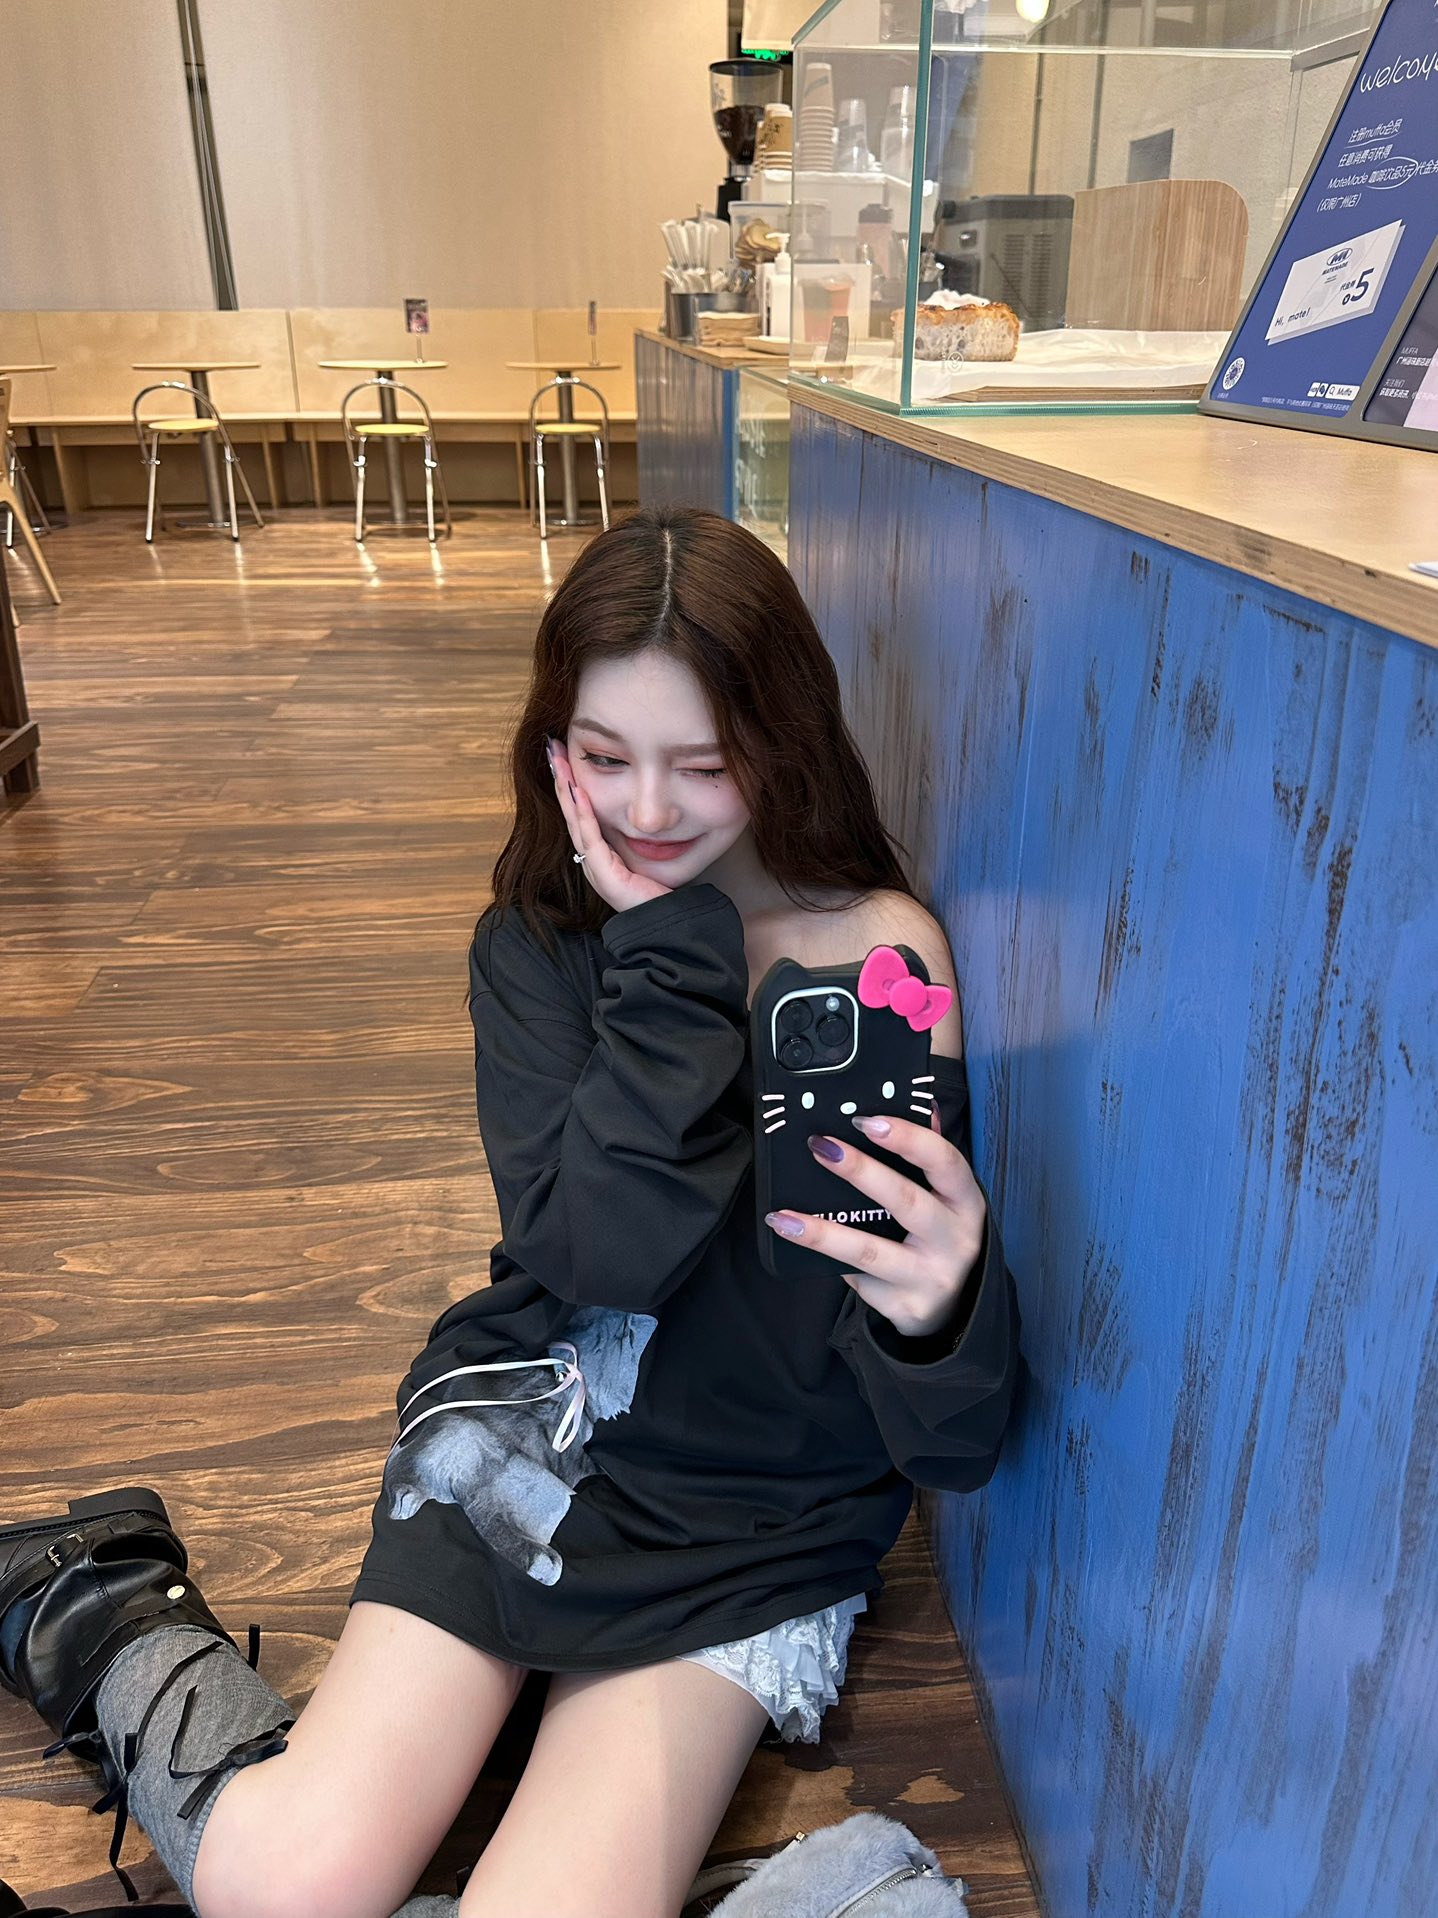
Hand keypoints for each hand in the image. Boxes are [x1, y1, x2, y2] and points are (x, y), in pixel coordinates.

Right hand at [547, 735, 673, 915]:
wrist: (667, 923)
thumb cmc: (660, 893)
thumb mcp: (645, 855)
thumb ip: (636, 836)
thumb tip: (643, 810)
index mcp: (599, 854)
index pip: (580, 812)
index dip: (570, 784)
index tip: (564, 755)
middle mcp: (591, 860)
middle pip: (571, 812)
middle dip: (561, 779)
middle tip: (552, 748)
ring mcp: (595, 869)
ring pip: (575, 821)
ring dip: (565, 789)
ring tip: (558, 761)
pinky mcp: (604, 876)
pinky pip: (590, 838)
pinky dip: (583, 813)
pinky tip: (578, 791)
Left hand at [764, 1104, 986, 1338]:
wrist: (952, 1309)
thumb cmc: (941, 1237)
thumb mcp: (948, 1198)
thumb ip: (931, 1154)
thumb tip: (921, 1100)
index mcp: (966, 1202)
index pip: (945, 1162)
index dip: (909, 1138)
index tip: (868, 1121)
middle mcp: (954, 1240)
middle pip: (906, 1201)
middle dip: (861, 1172)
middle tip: (820, 1146)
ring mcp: (929, 1276)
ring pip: (869, 1251)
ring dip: (822, 1232)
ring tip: (783, 1217)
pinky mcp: (904, 1306)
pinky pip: (857, 1277)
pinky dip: (826, 1257)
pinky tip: (798, 1239)